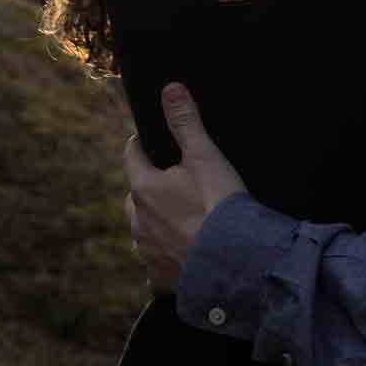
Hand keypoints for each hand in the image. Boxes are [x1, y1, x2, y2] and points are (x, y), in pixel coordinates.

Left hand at [122, 82, 246, 293]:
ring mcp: (147, 251)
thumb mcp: (205, 155)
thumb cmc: (218, 203)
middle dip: (145, 186)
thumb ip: (186, 122)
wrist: (234, 258)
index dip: (139, 144)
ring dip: (152, 222)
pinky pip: (154, 265)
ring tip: (172, 218)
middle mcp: (138, 221)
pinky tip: (177, 257)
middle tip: (165, 179)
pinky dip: (162, 258)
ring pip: (142, 230)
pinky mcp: (160, 277)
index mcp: (144, 188)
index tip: (144, 138)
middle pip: (133, 196)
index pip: (132, 157)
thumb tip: (170, 88)